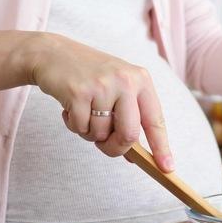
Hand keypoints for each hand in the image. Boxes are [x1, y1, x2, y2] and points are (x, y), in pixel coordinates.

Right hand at [28, 33, 173, 171]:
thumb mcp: (117, 89)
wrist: (53, 53)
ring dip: (89, 132)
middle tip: (103, 145)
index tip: (167, 169)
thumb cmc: (89, 76)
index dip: (162, 147)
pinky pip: (80, 127)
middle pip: (129, 135)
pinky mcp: (78, 92)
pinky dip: (73, 124)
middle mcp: (125, 80)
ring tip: (83, 111)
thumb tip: (133, 156)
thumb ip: (128, 118)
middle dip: (115, 148)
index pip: (156, 120)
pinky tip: (70, 107)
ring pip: (100, 134)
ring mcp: (102, 85)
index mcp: (140, 80)